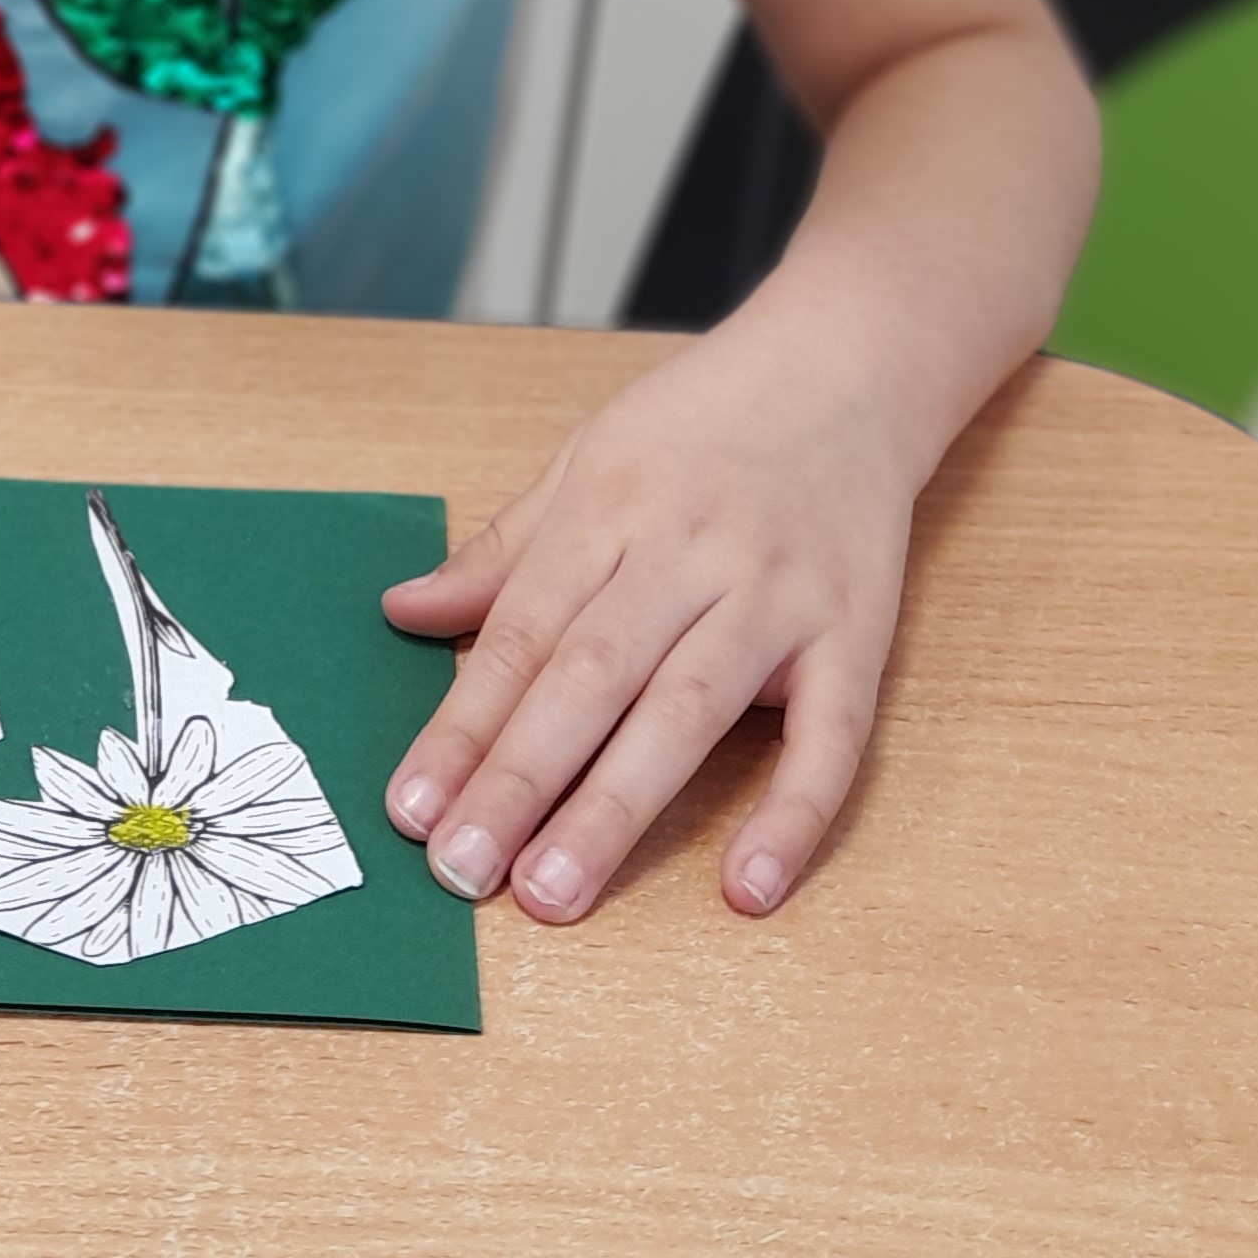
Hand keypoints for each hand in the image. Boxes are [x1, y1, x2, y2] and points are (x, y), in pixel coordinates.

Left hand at [381, 323, 915, 921]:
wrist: (845, 365)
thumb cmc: (700, 422)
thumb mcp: (583, 461)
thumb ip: (501, 551)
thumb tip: (402, 611)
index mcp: (605, 512)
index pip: (518, 638)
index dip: (461, 727)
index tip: (411, 811)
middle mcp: (685, 557)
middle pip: (588, 680)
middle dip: (518, 781)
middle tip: (461, 872)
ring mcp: (774, 598)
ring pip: (686, 713)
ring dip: (615, 808)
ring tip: (553, 891)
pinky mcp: (856, 635)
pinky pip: (831, 738)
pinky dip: (792, 815)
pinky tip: (746, 887)